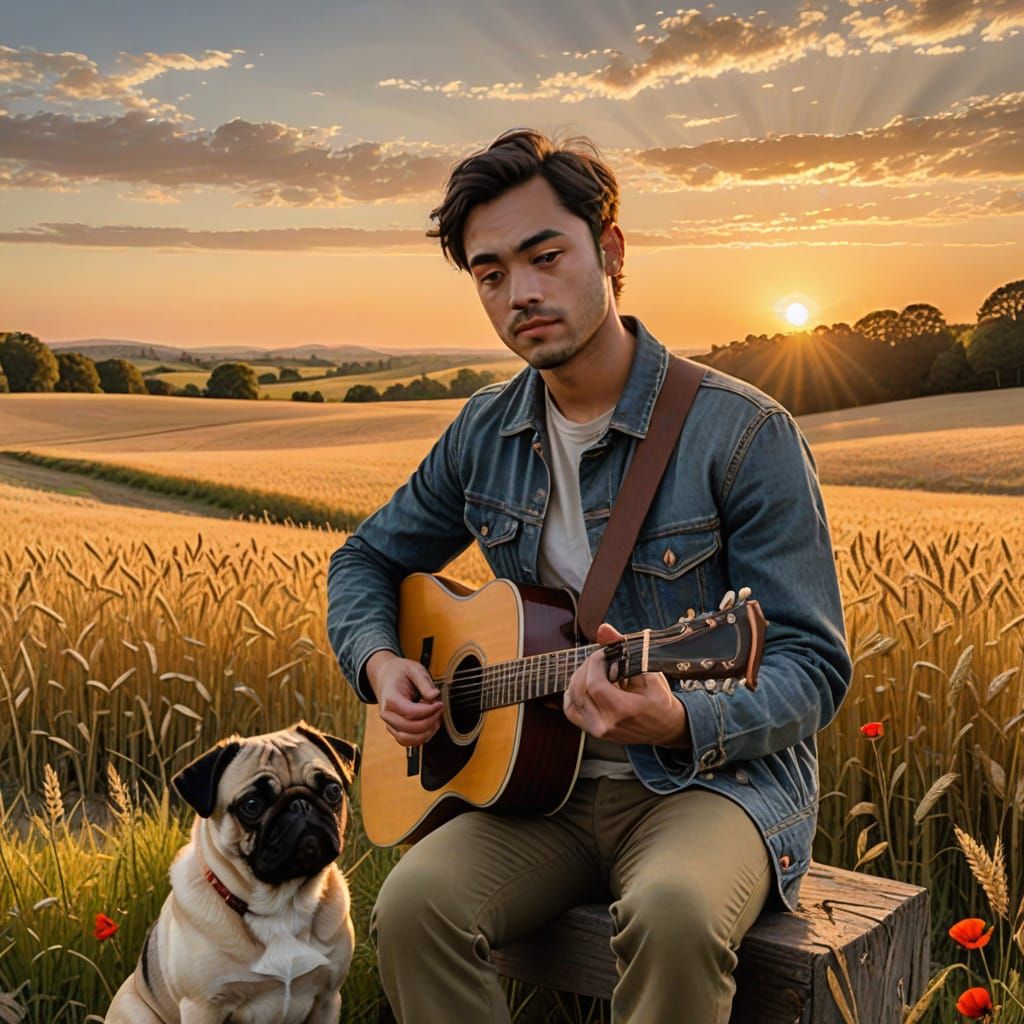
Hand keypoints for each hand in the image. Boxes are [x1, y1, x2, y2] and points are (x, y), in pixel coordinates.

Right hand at [366, 651, 442, 747]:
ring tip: (435, 718)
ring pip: (408, 740)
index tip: (439, 704)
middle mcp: (387, 715)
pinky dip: (421, 737)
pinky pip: (408, 741)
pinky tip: (429, 725)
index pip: (410, 712)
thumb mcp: (414, 670)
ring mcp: (390, 724)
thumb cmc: (399, 672)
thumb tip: (434, 696)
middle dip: (430, 721)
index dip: (428, 711)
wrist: (386, 676)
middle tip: (439, 709)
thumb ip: (424, 682)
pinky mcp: (395, 730)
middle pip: (410, 728)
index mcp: (390, 699)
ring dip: (426, 732)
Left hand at [563, 623, 689, 746]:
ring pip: (572, 697)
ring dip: (580, 677)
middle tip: (601, 658)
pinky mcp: (591, 731)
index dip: (595, 663)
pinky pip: (570, 709)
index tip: (604, 653)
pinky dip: (573, 692)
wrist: (665, 728)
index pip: (594, 685)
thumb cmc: (659, 699)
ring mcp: (596, 730)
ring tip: (597, 670)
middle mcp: (606, 724)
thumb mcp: (649, 672)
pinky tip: (585, 683)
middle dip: (588, 667)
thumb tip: (603, 629)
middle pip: (580, 689)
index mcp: (624, 712)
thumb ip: (625, 650)